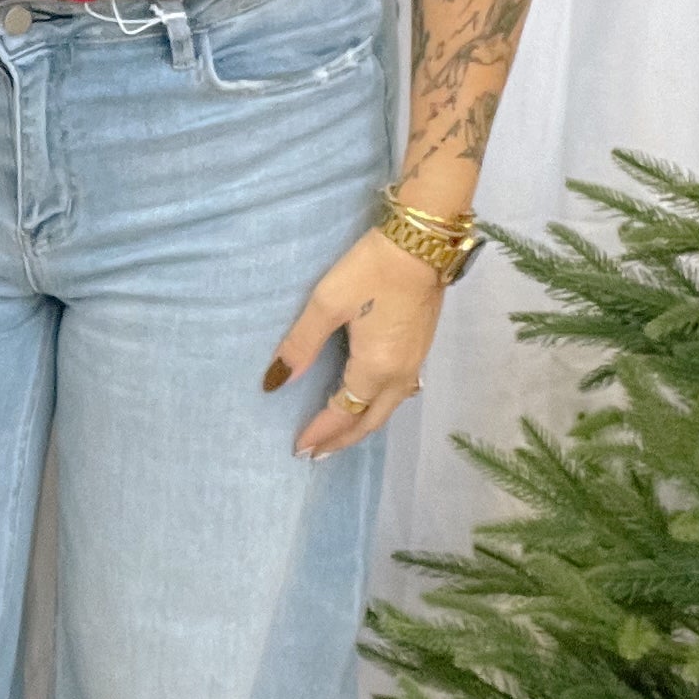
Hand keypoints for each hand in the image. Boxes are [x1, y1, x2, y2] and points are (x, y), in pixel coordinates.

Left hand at [263, 228, 444, 456]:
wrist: (422, 243)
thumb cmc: (371, 270)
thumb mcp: (327, 302)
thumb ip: (301, 344)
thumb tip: (276, 382)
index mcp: (376, 368)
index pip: (344, 412)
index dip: (321, 431)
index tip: (298, 448)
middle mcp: (400, 374)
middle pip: (370, 420)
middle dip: (342, 439)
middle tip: (316, 454)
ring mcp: (415, 361)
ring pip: (388, 408)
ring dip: (362, 424)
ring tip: (339, 434)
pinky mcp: (421, 347)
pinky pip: (399, 393)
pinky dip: (378, 407)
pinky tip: (369, 400)